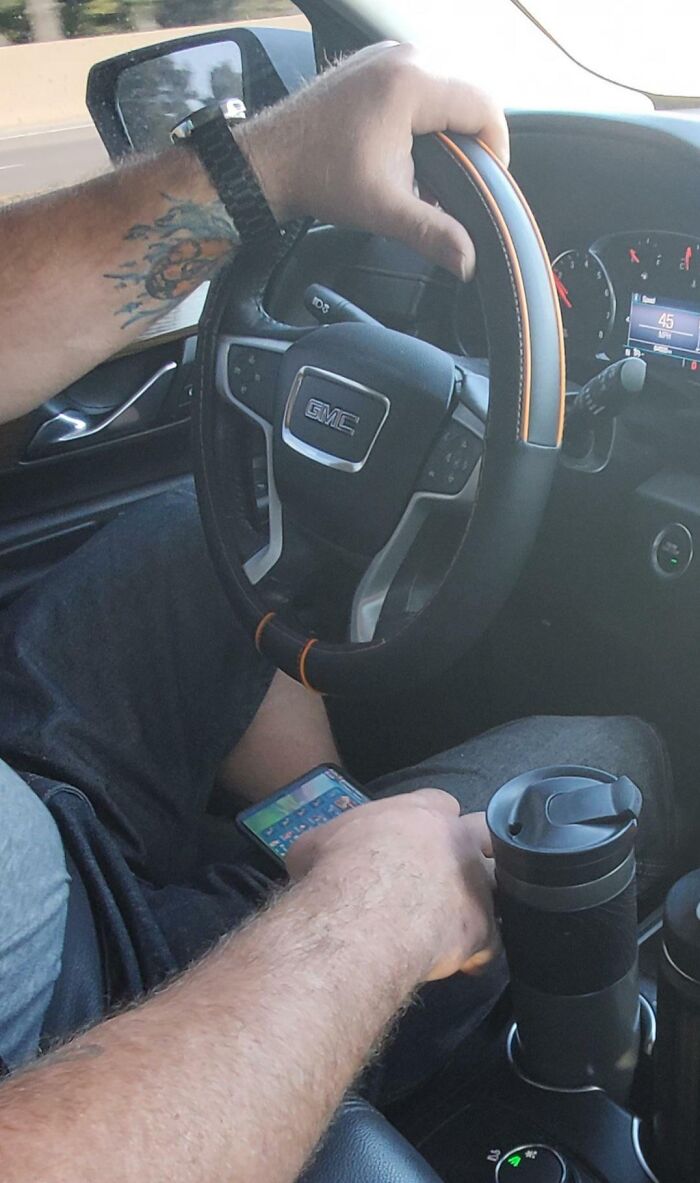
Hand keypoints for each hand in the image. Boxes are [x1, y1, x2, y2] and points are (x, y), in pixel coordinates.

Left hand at [237, 43, 508, 280]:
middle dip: (470, 143)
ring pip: (446, 91)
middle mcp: (403, 58)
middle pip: (468, 97)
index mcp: (412, 83)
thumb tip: (467, 260)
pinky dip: (424, 118)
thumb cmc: (317, 175)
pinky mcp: (374, 65)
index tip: (486, 182)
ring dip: (447, 131)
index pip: (485, 107)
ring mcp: (386, 56)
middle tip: (459, 183)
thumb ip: (432, 232)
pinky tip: (410, 152)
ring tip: (433, 171)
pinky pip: (420, 85)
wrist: (268, 161)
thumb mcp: (383, 209)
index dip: (496, 149)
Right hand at [286, 789, 500, 983]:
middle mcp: (458, 840)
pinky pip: (491, 943)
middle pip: (484, 833)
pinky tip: (462, 964)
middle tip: (450, 874)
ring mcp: (476, 884)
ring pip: (497, 885)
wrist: (362, 917)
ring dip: (481, 900)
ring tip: (459, 918)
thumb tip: (316, 857)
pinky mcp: (483, 929)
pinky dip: (478, 954)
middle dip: (474, 849)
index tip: (415, 841)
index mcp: (422, 811)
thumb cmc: (336, 871)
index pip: (439, 803)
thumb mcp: (313, 845)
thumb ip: (329, 844)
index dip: (430, 822)